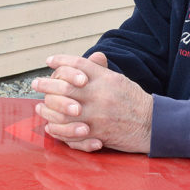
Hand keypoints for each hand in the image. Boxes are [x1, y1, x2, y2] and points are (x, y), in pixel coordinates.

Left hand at [31, 51, 152, 153]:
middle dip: (46, 85)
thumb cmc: (133, 100)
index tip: (49, 60)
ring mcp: (97, 115)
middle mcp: (99, 94)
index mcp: (104, 78)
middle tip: (35, 84)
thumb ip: (101, 70)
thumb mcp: (118, 80)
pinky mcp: (97, 133)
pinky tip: (50, 125)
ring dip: (47, 109)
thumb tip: (92, 56)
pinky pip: (70, 133)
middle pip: (65, 87)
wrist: (154, 124)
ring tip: (39, 107)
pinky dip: (58, 129)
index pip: (77, 64)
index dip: (61, 61)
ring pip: (63, 112)